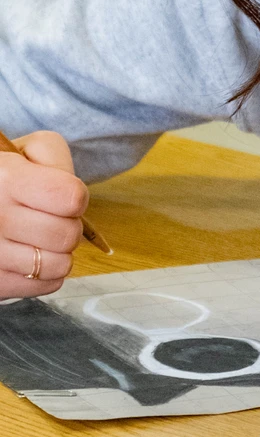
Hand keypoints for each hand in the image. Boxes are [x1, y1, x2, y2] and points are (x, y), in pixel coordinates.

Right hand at [0, 131, 86, 297]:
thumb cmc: (10, 175)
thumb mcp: (30, 150)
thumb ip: (57, 161)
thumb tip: (73, 199)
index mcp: (6, 178)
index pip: (72, 199)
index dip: (76, 199)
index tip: (62, 196)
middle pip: (68, 235)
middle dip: (68, 226)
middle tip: (48, 218)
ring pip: (60, 265)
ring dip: (58, 252)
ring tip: (37, 238)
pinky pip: (48, 285)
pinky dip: (47, 273)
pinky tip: (30, 255)